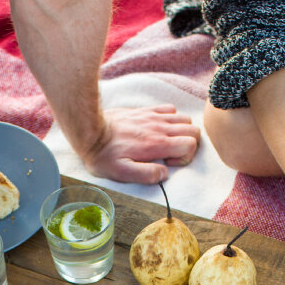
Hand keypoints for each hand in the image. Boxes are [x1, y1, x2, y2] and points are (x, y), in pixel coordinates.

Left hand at [81, 106, 201, 183]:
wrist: (90, 131)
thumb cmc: (104, 155)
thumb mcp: (122, 173)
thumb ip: (146, 174)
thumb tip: (164, 173)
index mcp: (157, 144)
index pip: (190, 144)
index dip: (185, 156)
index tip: (168, 162)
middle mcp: (159, 127)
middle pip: (193, 130)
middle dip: (188, 144)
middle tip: (170, 154)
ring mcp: (153, 117)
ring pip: (184, 119)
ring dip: (182, 132)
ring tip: (166, 142)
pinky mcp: (146, 111)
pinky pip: (170, 109)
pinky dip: (171, 119)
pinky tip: (159, 129)